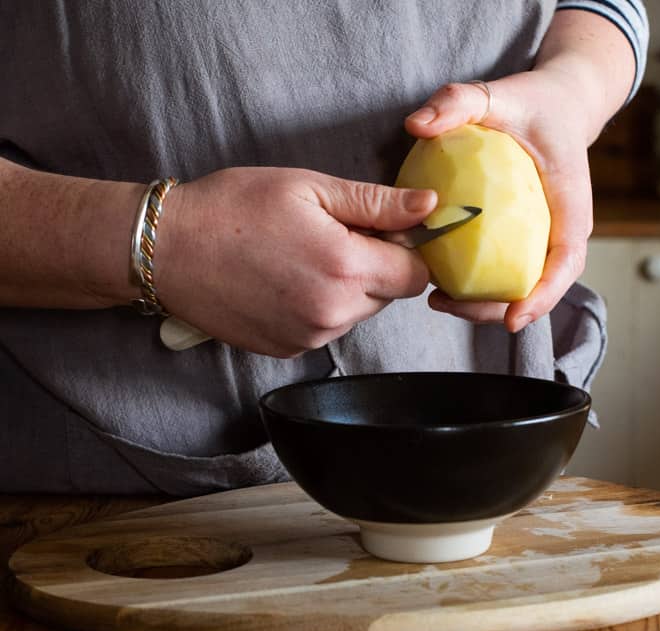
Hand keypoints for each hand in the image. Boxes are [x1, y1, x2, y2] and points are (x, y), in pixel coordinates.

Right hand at [154, 167, 435, 355]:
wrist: (168, 250)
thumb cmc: (233, 209)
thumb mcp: (309, 189)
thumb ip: (377, 203)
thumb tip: (429, 207)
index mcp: (346, 268)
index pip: (415, 275)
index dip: (405, 250)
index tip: (378, 231)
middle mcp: (334, 313)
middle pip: (387, 296)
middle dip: (373, 268)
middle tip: (329, 237)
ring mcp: (309, 337)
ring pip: (356, 314)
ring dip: (345, 290)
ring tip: (299, 258)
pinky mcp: (288, 350)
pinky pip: (324, 328)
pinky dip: (317, 308)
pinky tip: (284, 282)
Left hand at [404, 70, 593, 332]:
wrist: (558, 106)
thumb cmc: (532, 103)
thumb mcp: (497, 92)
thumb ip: (457, 101)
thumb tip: (415, 125)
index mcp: (570, 202)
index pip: (567, 259)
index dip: (543, 295)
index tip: (512, 319)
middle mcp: (563, 229)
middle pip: (540, 286)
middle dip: (498, 310)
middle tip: (446, 306)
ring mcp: (546, 237)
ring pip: (521, 285)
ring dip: (483, 305)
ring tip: (436, 300)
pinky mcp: (527, 238)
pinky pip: (506, 269)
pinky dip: (478, 285)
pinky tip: (439, 282)